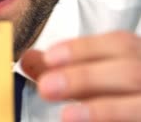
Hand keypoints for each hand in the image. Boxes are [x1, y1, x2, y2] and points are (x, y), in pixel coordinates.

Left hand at [21, 31, 140, 121]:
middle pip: (128, 71)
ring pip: (139, 104)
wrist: (134, 109)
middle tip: (46, 86)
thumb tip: (29, 60)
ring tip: (67, 116)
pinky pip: (137, 119)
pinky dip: (110, 119)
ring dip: (101, 109)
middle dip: (84, 77)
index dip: (82, 49)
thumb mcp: (94, 76)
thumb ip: (64, 68)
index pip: (118, 44)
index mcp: (138, 56)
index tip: (50, 57)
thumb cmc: (121, 91)